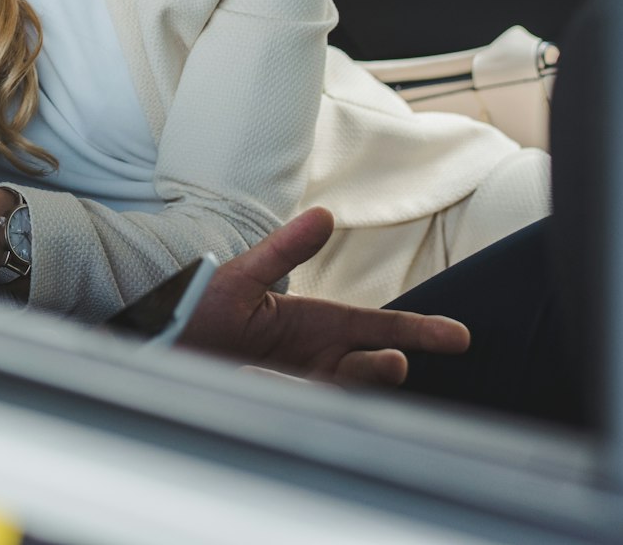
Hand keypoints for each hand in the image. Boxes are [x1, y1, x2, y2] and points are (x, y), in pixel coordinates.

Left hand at [179, 208, 470, 385]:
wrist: (162, 341)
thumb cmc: (202, 305)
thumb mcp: (243, 274)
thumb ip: (284, 248)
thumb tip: (324, 215)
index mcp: (315, 321)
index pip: (377, 327)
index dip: (418, 332)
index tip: (459, 337)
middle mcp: (316, 355)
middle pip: (371, 363)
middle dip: (387, 363)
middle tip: (396, 361)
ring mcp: (300, 382)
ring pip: (347, 389)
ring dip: (359, 383)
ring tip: (363, 372)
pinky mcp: (278, 403)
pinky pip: (310, 408)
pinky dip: (319, 404)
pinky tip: (314, 395)